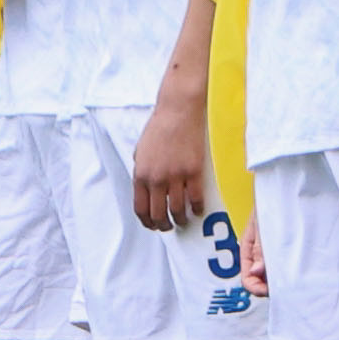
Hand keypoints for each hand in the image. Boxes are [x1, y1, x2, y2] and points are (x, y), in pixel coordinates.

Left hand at [132, 64, 210, 231]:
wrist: (178, 111)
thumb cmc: (159, 127)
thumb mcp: (141, 149)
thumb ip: (141, 167)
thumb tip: (144, 181)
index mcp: (140, 174)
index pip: (140, 207)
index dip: (147, 221)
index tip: (153, 225)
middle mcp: (156, 179)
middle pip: (158, 213)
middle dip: (163, 225)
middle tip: (169, 227)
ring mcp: (175, 176)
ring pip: (177, 209)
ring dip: (181, 219)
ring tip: (184, 221)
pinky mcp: (193, 172)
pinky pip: (195, 198)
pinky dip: (197, 208)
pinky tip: (198, 210)